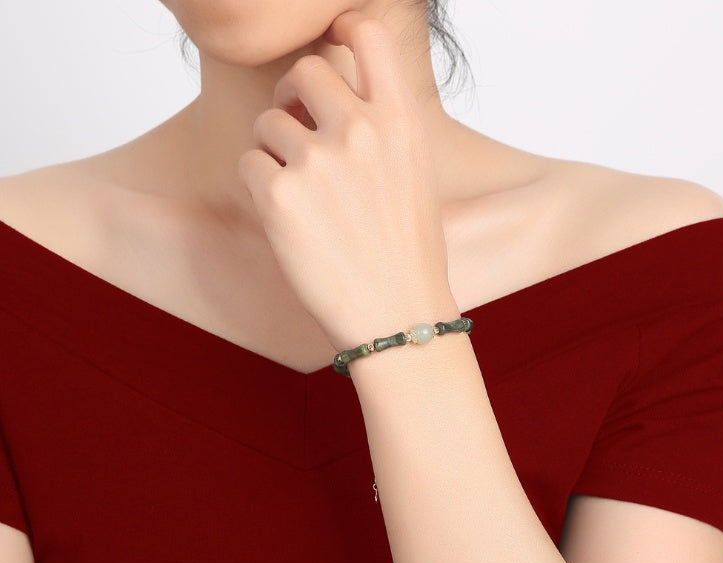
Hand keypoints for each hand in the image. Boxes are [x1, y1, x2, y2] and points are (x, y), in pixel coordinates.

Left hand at [238, 9, 455, 352]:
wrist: (397, 315)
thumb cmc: (408, 254)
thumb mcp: (415, 175)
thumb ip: (382, 128)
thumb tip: (334, 100)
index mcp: (400, 121)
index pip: (366, 33)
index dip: (340, 29)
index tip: (331, 46)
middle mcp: (360, 130)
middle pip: (303, 71)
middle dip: (292, 96)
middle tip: (295, 128)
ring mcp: (318, 162)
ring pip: (267, 123)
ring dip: (274, 151)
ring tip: (301, 195)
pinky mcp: (280, 197)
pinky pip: (249, 163)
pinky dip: (259, 185)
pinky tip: (287, 218)